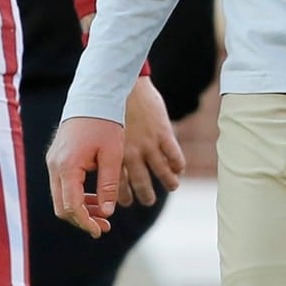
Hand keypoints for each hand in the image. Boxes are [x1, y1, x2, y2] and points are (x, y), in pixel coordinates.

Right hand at [46, 116, 123, 237]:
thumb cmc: (106, 122)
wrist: (95, 95)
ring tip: (102, 215)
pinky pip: (62, 185)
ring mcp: (53, 161)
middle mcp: (54, 166)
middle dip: (81, 219)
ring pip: (61, 197)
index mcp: (67, 166)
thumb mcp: (113, 155)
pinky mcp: (56, 157)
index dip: (85, 222)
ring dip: (79, 209)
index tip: (101, 230)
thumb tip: (106, 214)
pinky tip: (95, 198)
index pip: (71, 206)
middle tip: (104, 227)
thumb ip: (109, 185)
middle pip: (62, 206)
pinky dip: (76, 196)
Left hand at [119, 75, 186, 206]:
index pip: (120, 185)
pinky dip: (179, 165)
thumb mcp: (106, 134)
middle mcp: (133, 153)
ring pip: (162, 172)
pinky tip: (179, 168)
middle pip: (142, 183)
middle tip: (149, 200)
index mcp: (115, 155)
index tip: (129, 201)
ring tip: (172, 186)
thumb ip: (109, 153)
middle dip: (146, 196)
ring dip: (168, 183)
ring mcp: (150, 143)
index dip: (125, 197)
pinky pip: (175, 155)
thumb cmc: (113, 109)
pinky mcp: (164, 132)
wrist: (127, 84)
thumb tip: (106, 171)